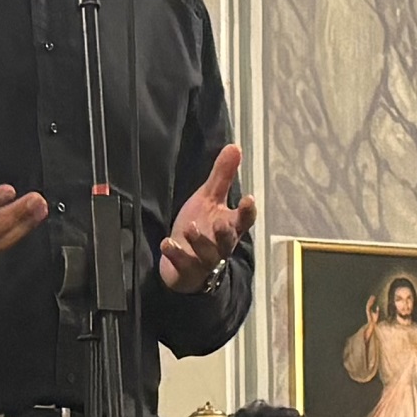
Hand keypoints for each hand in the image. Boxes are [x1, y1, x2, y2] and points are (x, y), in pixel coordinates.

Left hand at [158, 143, 256, 290]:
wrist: (185, 264)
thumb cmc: (203, 227)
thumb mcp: (210, 199)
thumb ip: (223, 176)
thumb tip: (235, 146)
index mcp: (230, 226)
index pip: (244, 220)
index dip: (248, 211)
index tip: (249, 199)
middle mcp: (220, 245)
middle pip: (228, 241)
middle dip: (225, 233)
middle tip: (221, 222)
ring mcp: (204, 259)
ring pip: (207, 254)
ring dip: (199, 241)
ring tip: (190, 227)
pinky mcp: (187, 269)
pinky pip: (183, 263)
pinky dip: (175, 254)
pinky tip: (167, 243)